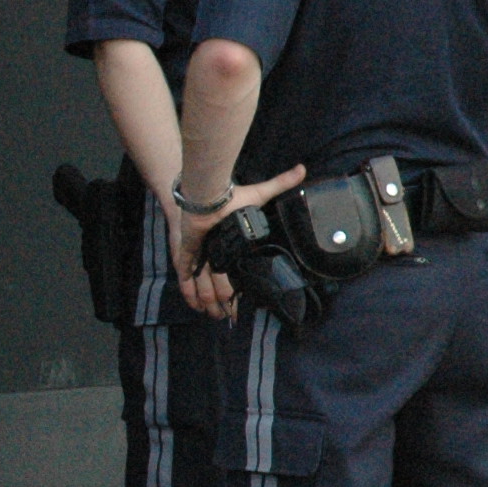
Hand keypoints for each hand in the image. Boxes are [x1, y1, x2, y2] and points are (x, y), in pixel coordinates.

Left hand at [174, 164, 306, 319]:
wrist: (208, 197)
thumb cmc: (232, 198)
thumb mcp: (260, 193)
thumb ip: (280, 183)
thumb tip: (302, 168)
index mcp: (229, 244)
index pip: (233, 271)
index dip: (235, 288)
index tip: (241, 304)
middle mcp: (215, 250)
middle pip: (218, 283)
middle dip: (222, 301)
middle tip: (228, 318)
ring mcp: (200, 253)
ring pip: (202, 284)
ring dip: (207, 301)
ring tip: (215, 316)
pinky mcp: (186, 253)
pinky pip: (185, 277)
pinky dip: (188, 291)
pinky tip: (193, 305)